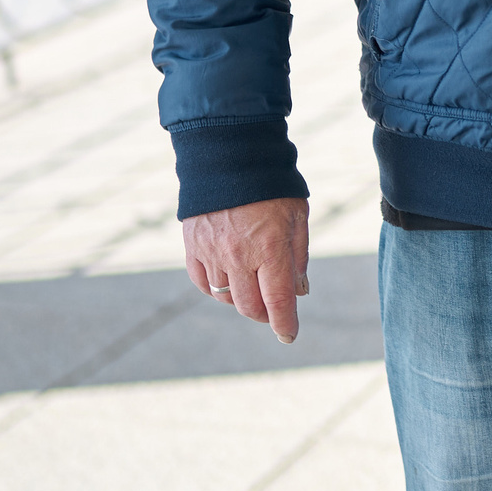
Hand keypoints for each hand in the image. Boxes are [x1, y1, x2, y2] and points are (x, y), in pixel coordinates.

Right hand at [184, 197, 311, 342]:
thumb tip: (298, 292)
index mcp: (270, 247)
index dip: (285, 324)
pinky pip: (203, 283)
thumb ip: (298, 256)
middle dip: (265, 314)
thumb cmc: (272, 185)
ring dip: (242, 300)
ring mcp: (212, 251)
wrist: (230, 155)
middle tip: (273, 309)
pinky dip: (216, 289)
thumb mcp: (297, 216)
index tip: (289, 335)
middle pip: (249, 306)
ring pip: (225, 297)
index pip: (277, 301)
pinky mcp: (193, 245)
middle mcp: (238, 255)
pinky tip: (229, 280)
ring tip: (252, 287)